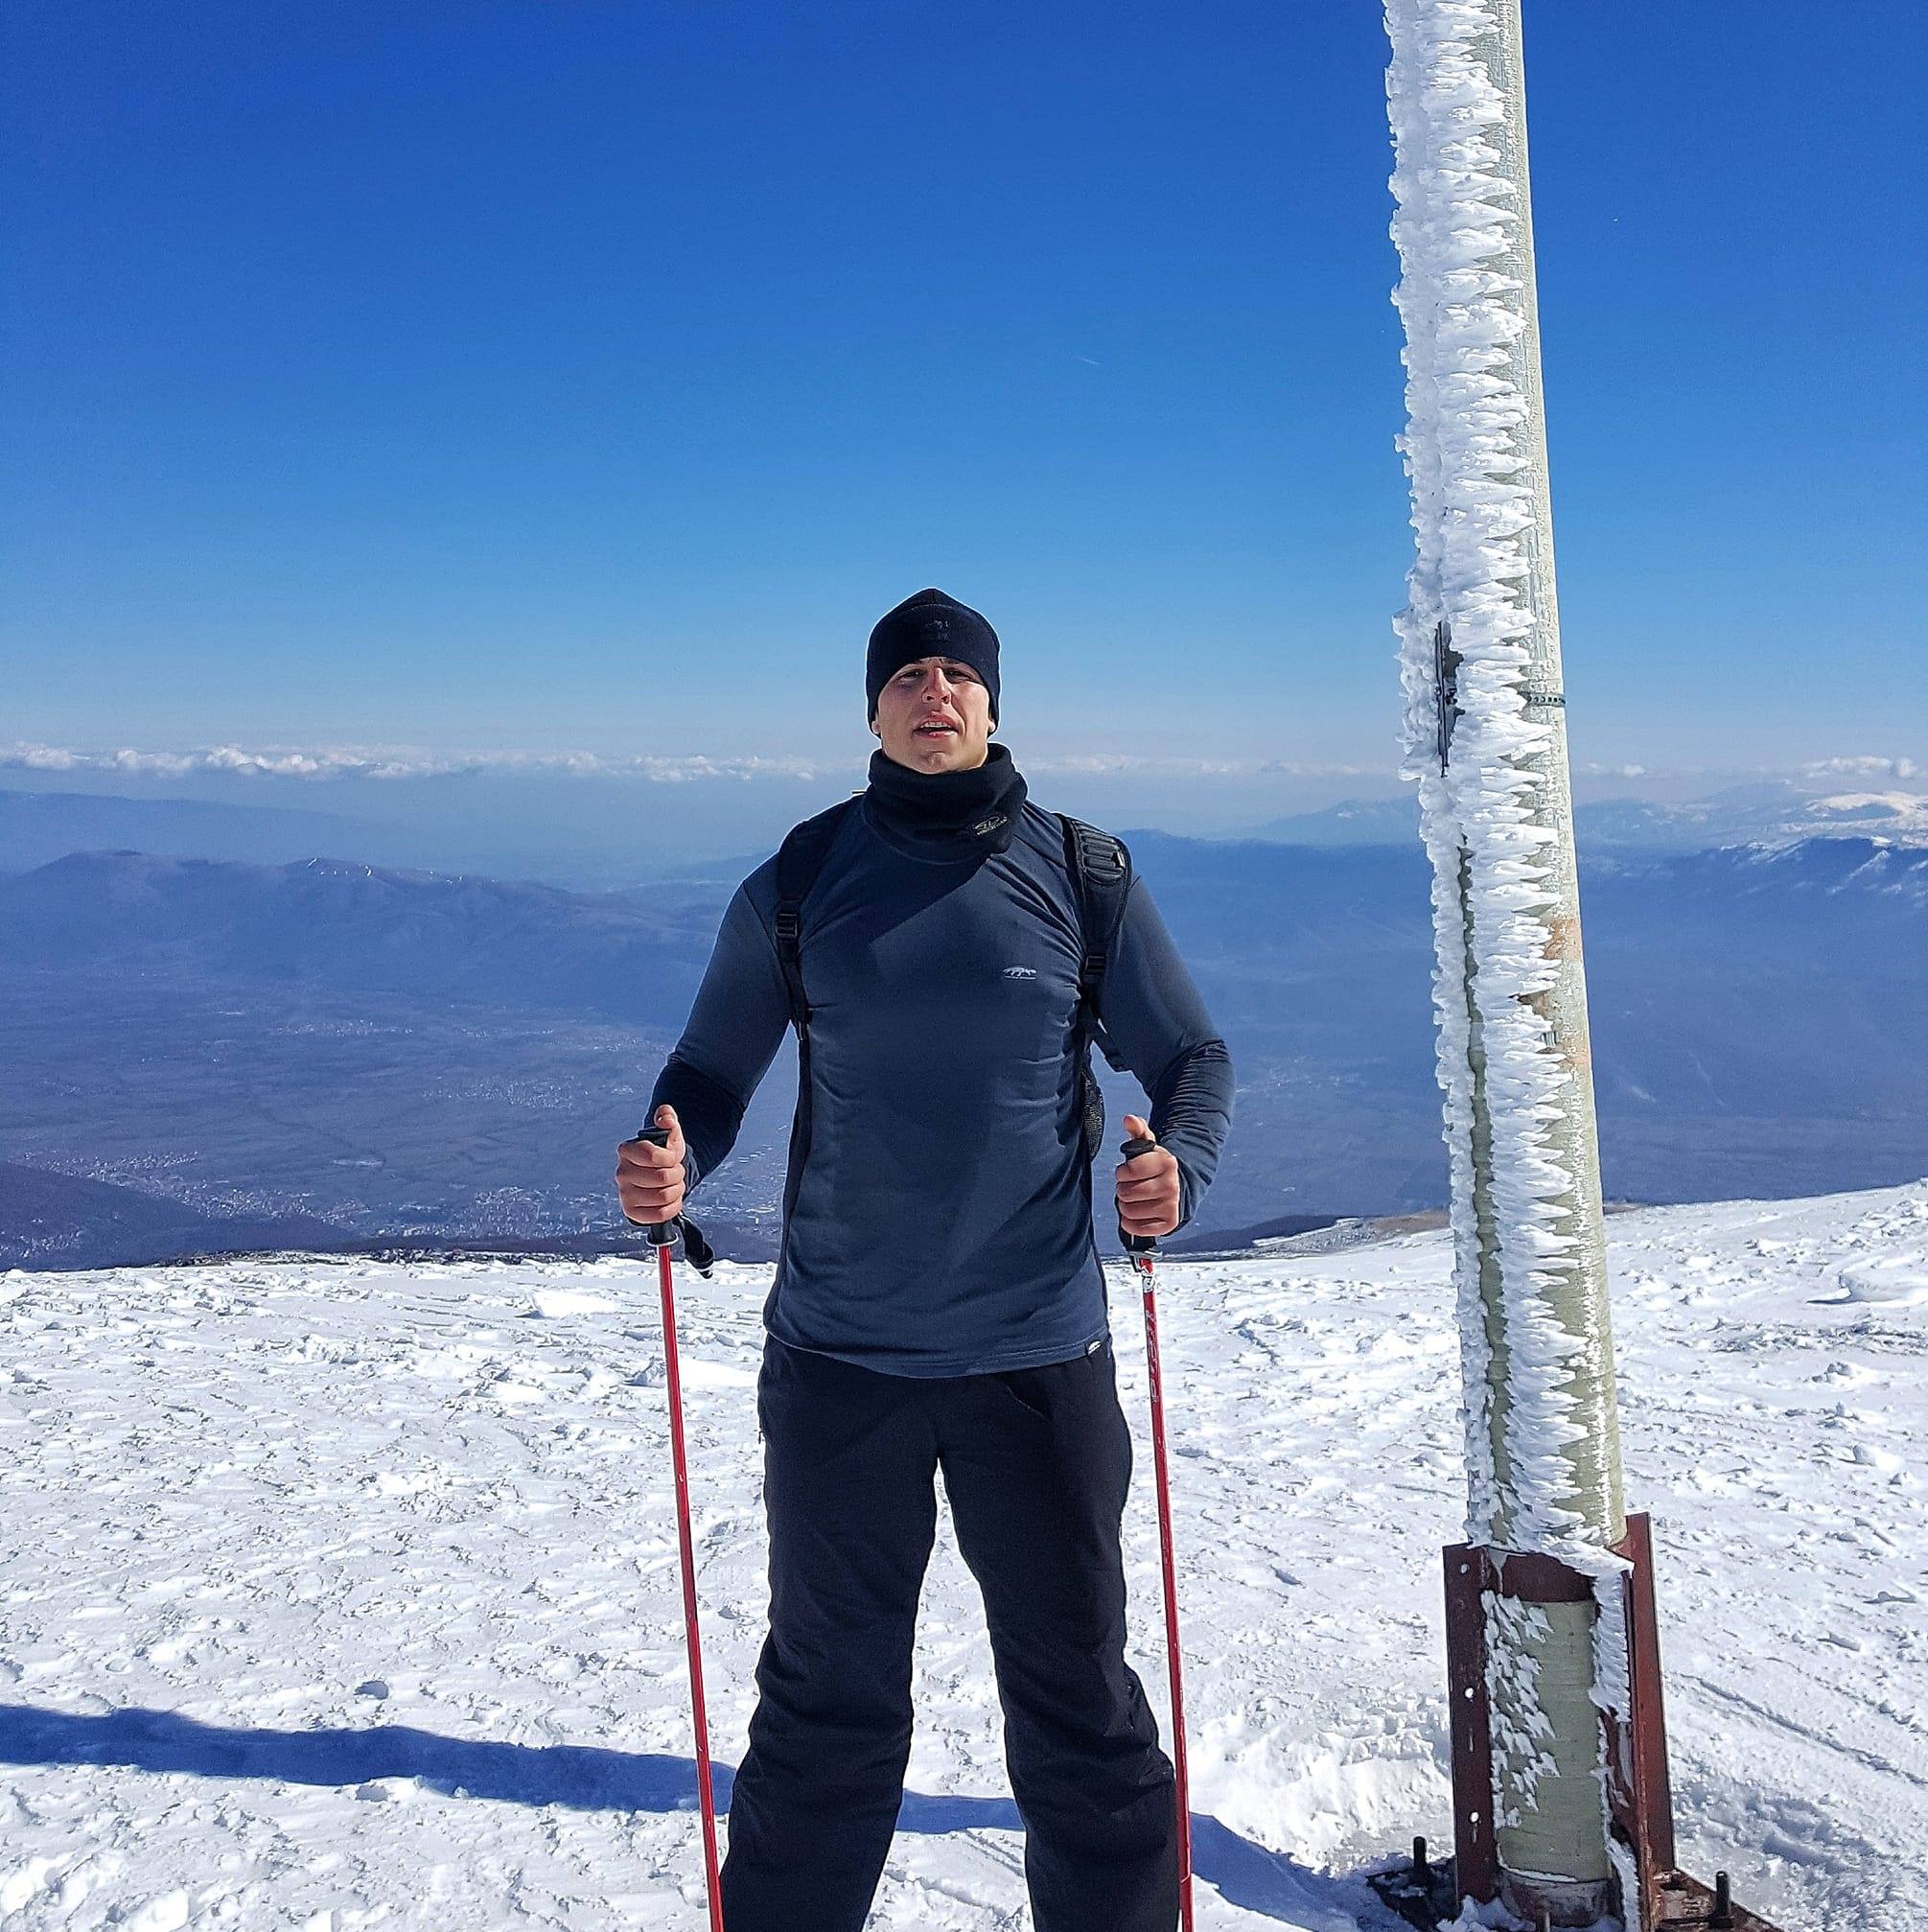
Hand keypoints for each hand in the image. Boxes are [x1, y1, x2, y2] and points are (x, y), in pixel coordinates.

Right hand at [616, 1105, 686, 1225]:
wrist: (662, 1174)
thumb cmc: (665, 1152)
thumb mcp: (669, 1133)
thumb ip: (668, 1119)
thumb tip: (666, 1118)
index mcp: (627, 1151)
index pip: (653, 1156)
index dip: (671, 1157)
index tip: (672, 1156)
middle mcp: (621, 1173)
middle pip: (662, 1178)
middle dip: (677, 1174)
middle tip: (676, 1172)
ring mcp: (624, 1194)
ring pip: (663, 1197)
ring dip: (677, 1190)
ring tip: (674, 1184)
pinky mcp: (631, 1212)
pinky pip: (660, 1215)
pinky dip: (673, 1207)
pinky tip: (672, 1199)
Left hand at [1114, 1113, 1179, 1239]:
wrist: (1177, 1188)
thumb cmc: (1154, 1167)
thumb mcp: (1147, 1147)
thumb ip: (1137, 1131)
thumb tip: (1128, 1119)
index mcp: (1167, 1162)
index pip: (1128, 1171)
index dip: (1122, 1172)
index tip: (1127, 1172)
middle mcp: (1172, 1185)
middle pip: (1126, 1192)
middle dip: (1123, 1189)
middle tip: (1131, 1187)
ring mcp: (1172, 1206)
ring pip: (1129, 1211)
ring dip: (1125, 1206)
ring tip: (1134, 1199)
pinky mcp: (1169, 1224)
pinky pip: (1136, 1228)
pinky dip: (1130, 1223)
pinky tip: (1136, 1214)